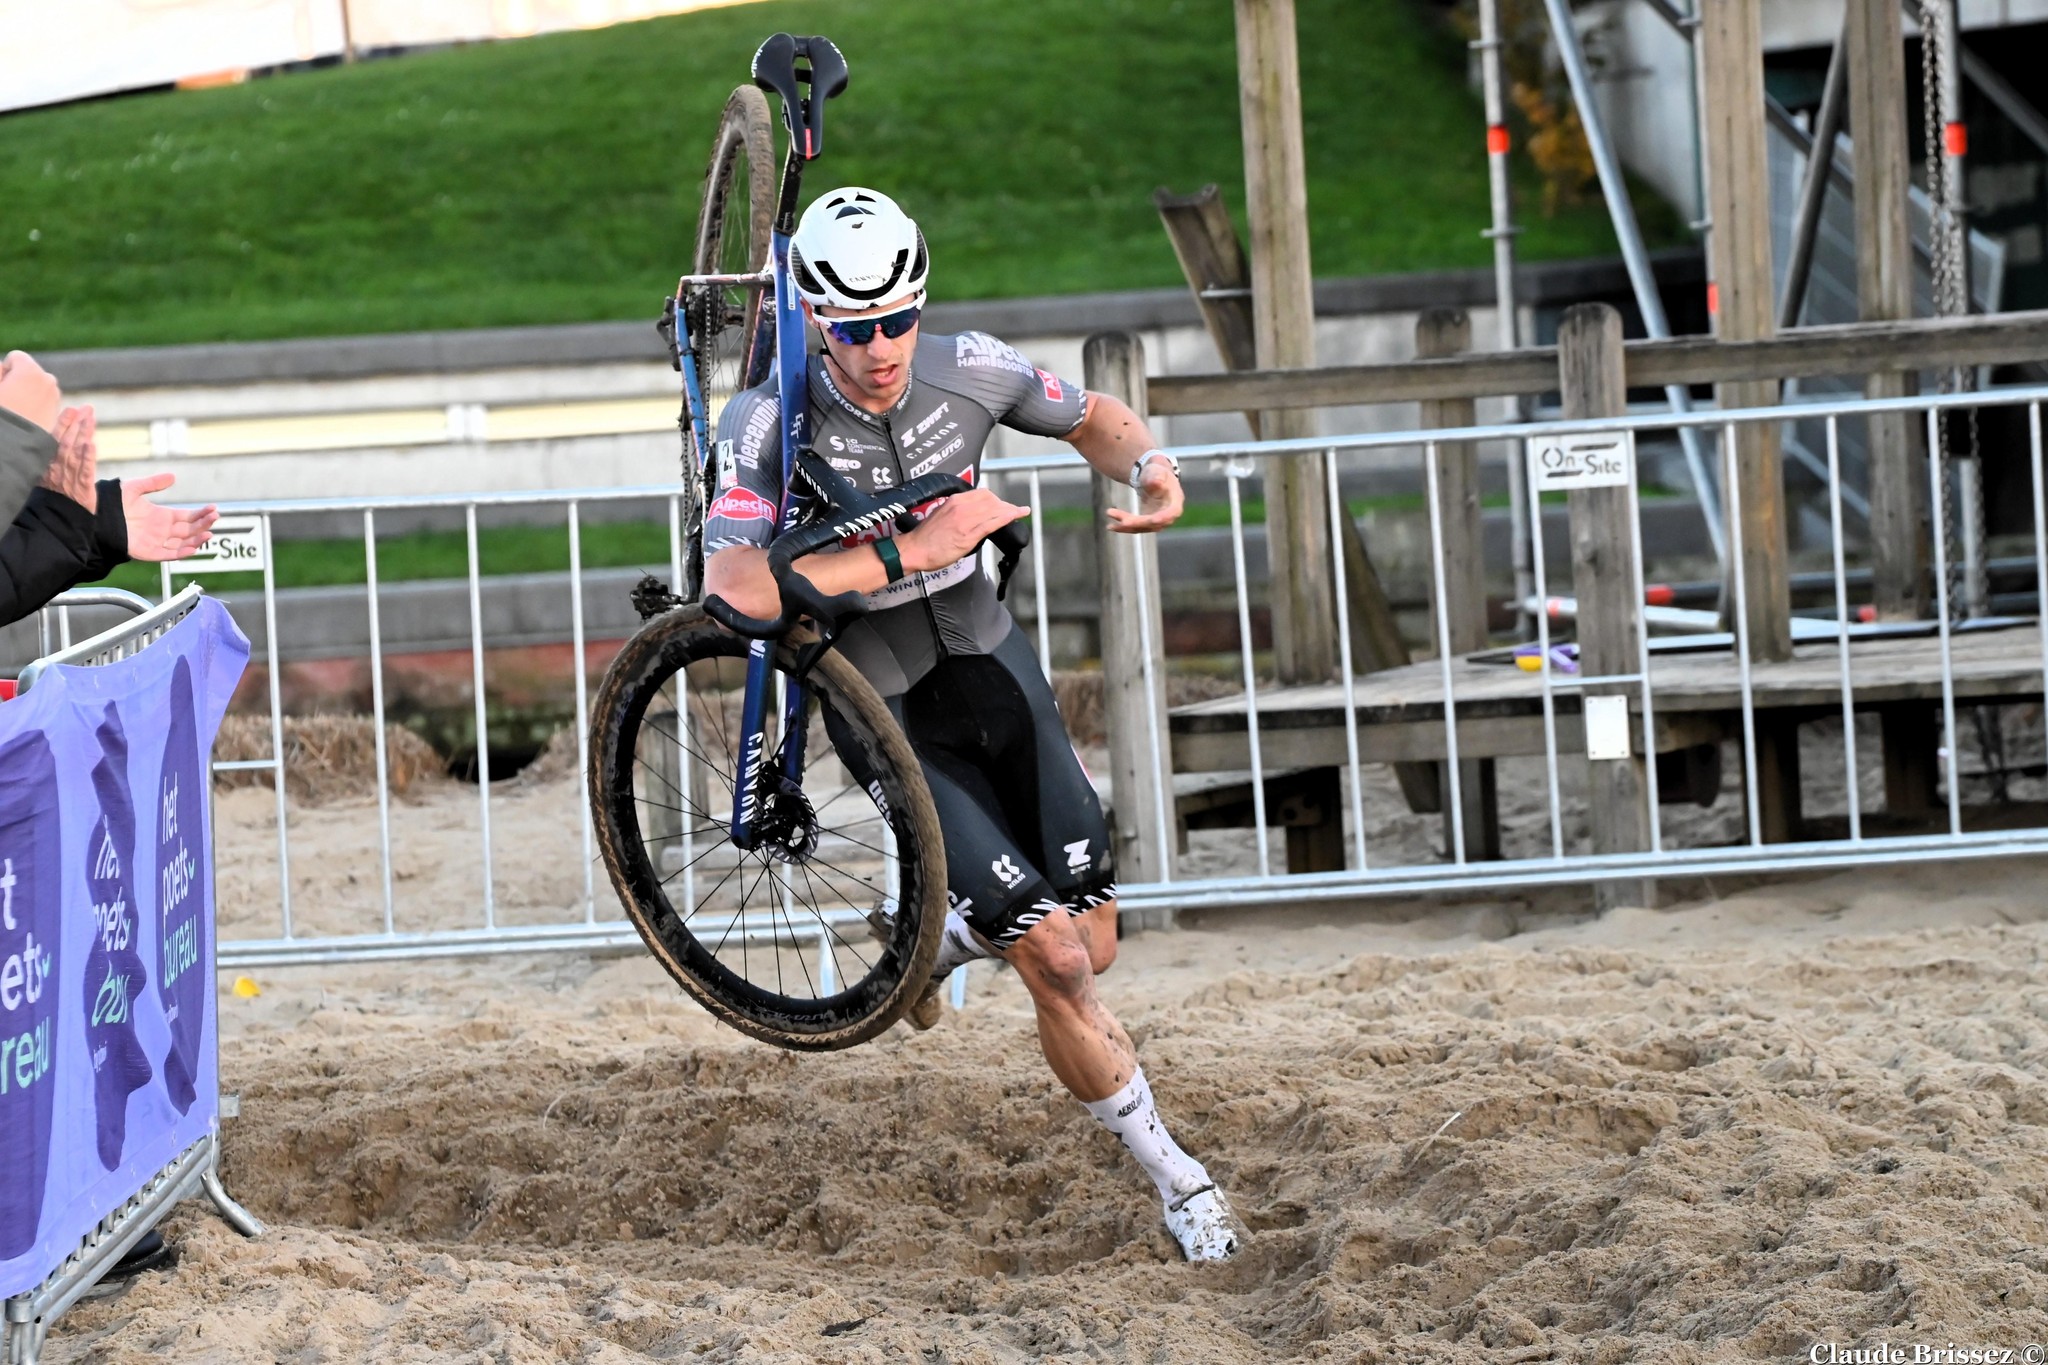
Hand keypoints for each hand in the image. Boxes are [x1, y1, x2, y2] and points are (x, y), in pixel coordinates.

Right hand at [0, 351, 59, 432]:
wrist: (14, 445)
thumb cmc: (0, 413)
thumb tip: (3, 366)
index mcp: (30, 370)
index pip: (16, 358)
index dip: (5, 370)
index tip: (2, 385)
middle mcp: (48, 379)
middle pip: (29, 371)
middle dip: (18, 379)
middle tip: (9, 398)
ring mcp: (55, 395)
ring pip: (37, 385)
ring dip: (27, 391)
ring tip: (17, 408)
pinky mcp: (57, 410)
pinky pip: (44, 398)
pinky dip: (35, 401)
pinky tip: (27, 415)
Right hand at [39, 406, 96, 506]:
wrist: (58, 525)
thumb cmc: (58, 501)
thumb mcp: (54, 480)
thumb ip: (59, 461)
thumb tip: (68, 443)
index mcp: (50, 466)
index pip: (56, 440)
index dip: (64, 424)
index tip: (72, 409)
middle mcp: (58, 470)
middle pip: (66, 442)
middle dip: (76, 424)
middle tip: (86, 408)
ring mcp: (69, 479)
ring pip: (76, 453)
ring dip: (83, 434)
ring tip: (90, 418)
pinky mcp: (82, 490)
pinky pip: (85, 472)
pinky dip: (88, 457)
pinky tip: (92, 444)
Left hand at [120, 473, 217, 561]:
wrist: (95, 519)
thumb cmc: (111, 504)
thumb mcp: (134, 488)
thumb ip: (153, 483)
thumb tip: (173, 476)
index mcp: (162, 516)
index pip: (187, 517)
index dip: (201, 514)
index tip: (213, 509)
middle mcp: (162, 530)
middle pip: (189, 530)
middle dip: (204, 524)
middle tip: (215, 517)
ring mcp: (157, 542)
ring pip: (183, 543)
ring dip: (197, 539)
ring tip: (209, 533)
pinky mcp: (148, 552)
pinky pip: (169, 555)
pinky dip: (182, 553)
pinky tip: (193, 547)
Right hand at [897, 487, 1028, 573]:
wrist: (914, 549)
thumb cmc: (925, 537)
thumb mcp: (941, 514)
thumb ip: (957, 511)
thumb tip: (971, 513)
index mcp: (955, 501)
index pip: (982, 494)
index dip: (996, 499)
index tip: (1002, 504)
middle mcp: (961, 507)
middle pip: (992, 500)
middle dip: (1005, 504)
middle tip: (1014, 510)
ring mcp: (966, 521)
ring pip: (995, 510)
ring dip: (1011, 510)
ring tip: (1021, 512)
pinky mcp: (969, 535)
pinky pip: (992, 523)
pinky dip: (1007, 517)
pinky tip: (1016, 516)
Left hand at [1106, 457, 1182, 533]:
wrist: (1153, 477)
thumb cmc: (1157, 472)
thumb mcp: (1157, 470)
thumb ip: (1157, 476)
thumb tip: (1156, 481)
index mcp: (1175, 501)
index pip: (1172, 513)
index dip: (1163, 518)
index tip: (1153, 520)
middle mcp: (1168, 515)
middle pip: (1154, 523)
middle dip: (1138, 523)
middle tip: (1123, 521)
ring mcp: (1157, 521)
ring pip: (1142, 527)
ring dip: (1126, 525)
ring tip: (1110, 517)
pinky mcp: (1146, 524)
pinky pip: (1135, 527)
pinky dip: (1123, 527)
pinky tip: (1110, 526)